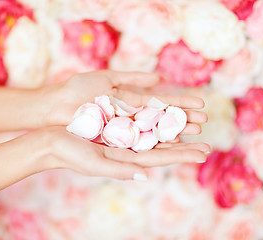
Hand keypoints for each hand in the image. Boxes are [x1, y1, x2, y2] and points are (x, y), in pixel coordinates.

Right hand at [35, 127, 209, 179]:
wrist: (53, 142)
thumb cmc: (71, 155)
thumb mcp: (95, 164)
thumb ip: (120, 171)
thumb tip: (145, 176)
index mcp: (127, 161)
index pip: (161, 158)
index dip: (182, 156)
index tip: (203, 153)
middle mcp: (129, 150)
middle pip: (163, 147)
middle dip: (185, 146)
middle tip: (208, 143)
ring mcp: (123, 138)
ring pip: (154, 133)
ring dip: (173, 130)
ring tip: (193, 127)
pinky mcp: (116, 126)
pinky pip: (140, 121)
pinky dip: (155, 119)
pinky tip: (166, 117)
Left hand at [37, 70, 206, 135]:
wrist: (56, 106)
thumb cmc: (78, 90)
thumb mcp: (107, 79)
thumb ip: (132, 78)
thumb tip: (158, 78)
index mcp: (130, 102)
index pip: (161, 104)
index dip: (180, 104)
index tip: (200, 105)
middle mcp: (131, 118)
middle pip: (162, 120)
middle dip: (183, 121)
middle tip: (205, 123)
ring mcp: (124, 130)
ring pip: (154, 133)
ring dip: (176, 134)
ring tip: (197, 136)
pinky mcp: (115, 141)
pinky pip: (140, 143)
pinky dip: (157, 143)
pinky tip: (175, 144)